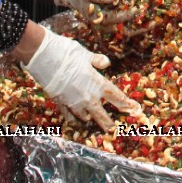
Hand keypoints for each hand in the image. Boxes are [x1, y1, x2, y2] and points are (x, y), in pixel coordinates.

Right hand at [24, 29, 141, 129]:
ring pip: (85, 117)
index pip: (117, 97)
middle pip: (102, 116)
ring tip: (94, 121)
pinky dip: (74, 119)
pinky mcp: (61, 104)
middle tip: (114, 129)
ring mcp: (74, 103)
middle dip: (109, 123)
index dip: (127, 105)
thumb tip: (106, 63)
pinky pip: (70, 116)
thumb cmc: (68, 53)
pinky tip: (77, 120)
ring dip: (91, 119)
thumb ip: (98, 61)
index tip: (136, 110)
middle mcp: (88, 97)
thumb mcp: (86, 54)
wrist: (45, 58)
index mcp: (98, 84)